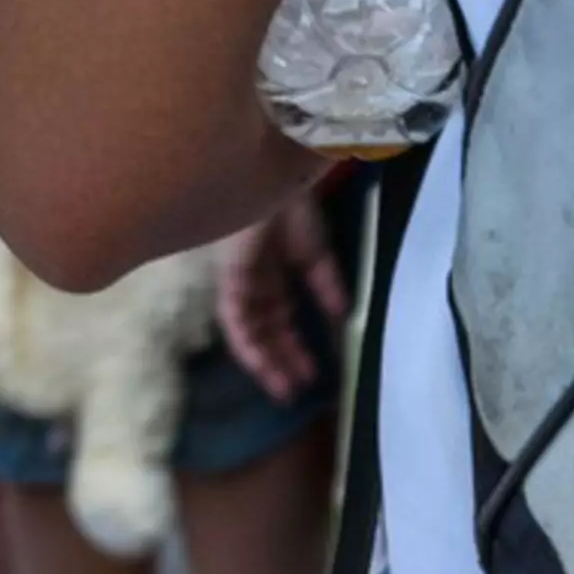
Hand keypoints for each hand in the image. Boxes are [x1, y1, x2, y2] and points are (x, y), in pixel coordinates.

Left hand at [211, 181, 355, 400]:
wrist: (275, 180)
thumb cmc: (297, 205)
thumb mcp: (316, 250)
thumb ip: (326, 283)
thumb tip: (342, 317)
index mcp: (273, 267)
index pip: (278, 316)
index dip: (293, 346)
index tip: (312, 375)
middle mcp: (253, 278)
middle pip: (264, 328)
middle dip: (280, 360)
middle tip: (296, 392)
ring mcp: (240, 279)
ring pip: (248, 330)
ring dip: (265, 361)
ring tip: (285, 389)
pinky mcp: (231, 278)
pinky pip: (236, 320)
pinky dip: (250, 345)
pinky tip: (266, 364)